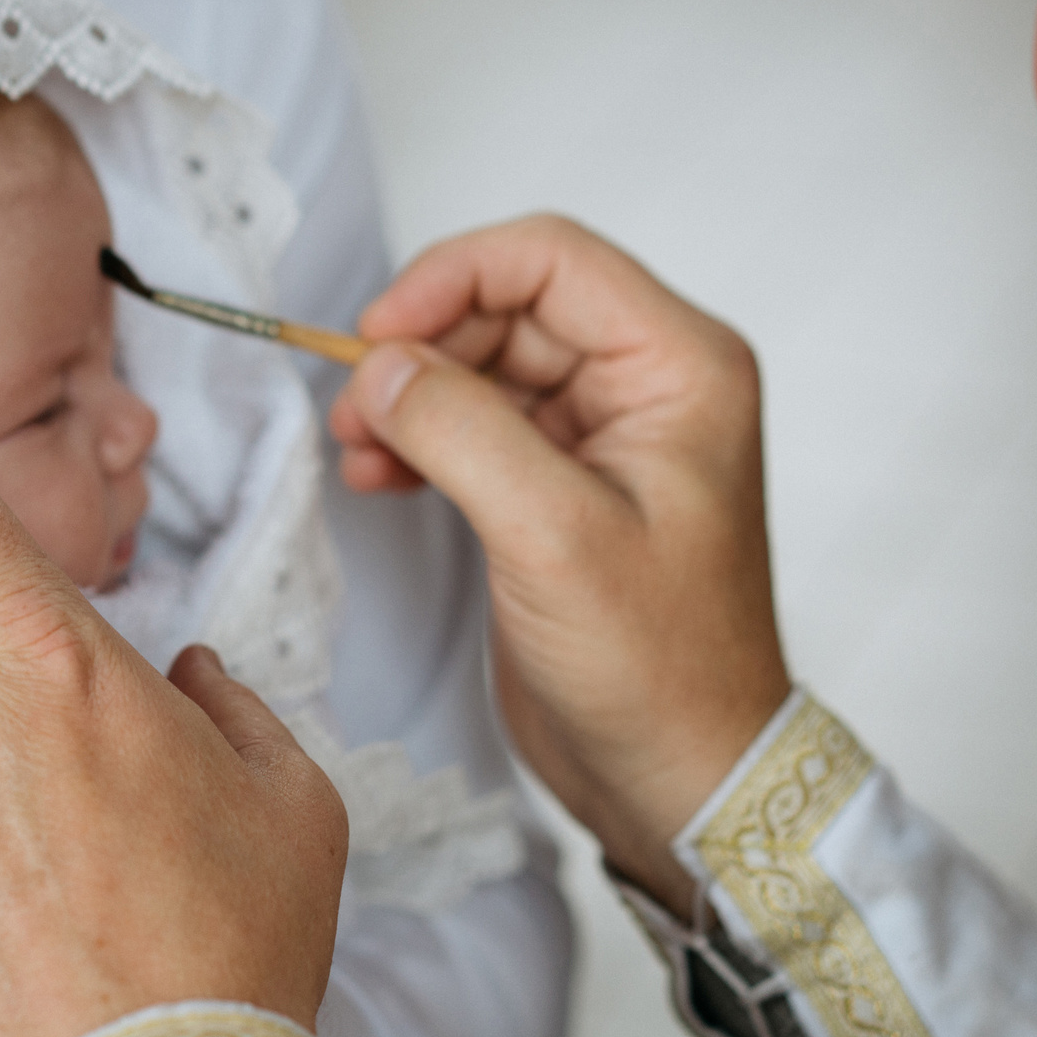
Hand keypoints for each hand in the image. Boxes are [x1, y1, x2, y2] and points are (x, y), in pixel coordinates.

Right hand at [328, 215, 789, 911]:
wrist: (681, 777)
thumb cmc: (659, 668)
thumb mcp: (553, 537)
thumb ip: (463, 431)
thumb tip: (383, 366)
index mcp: (680, 367)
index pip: (550, 259)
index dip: (452, 278)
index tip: (376, 334)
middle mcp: (648, 384)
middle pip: (509, 306)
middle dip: (422, 346)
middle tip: (355, 408)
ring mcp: (604, 435)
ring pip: (484, 364)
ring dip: (412, 395)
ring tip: (358, 450)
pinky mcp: (562, 485)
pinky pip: (479, 423)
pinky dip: (423, 438)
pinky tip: (379, 476)